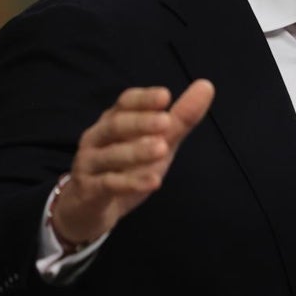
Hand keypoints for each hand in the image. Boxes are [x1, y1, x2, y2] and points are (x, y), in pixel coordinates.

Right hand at [52, 80, 214, 244]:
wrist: (89, 209)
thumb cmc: (127, 168)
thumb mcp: (158, 143)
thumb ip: (180, 119)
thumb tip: (206, 86)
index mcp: (114, 121)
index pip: (125, 102)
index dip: (144, 99)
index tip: (166, 96)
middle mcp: (97, 138)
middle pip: (115, 125)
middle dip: (140, 122)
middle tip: (166, 121)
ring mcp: (89, 164)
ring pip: (110, 155)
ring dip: (136, 151)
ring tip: (161, 149)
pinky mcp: (89, 191)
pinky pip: (108, 184)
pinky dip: (130, 183)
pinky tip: (154, 182)